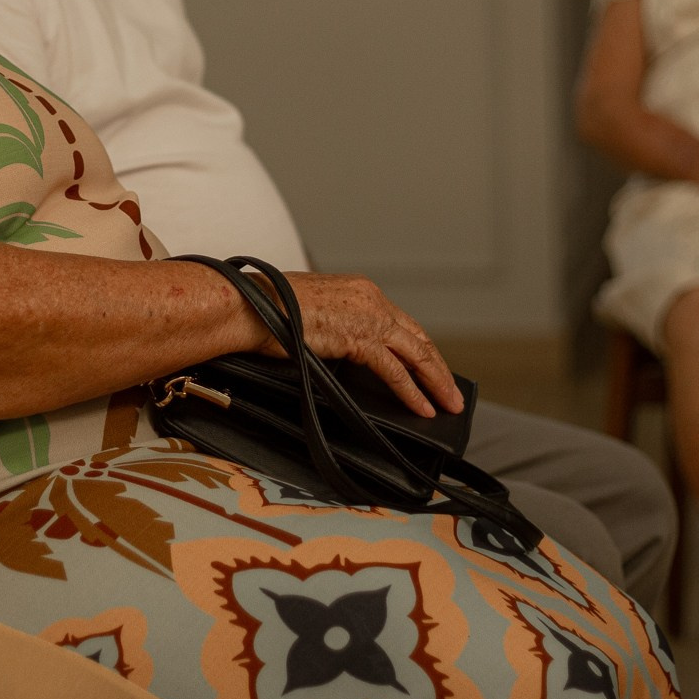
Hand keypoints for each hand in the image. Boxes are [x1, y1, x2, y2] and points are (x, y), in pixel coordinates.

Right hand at [246, 272, 463, 418]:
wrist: (246, 306)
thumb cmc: (265, 311)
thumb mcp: (312, 316)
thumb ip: (336, 330)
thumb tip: (343, 353)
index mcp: (359, 289)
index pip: (401, 323)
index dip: (420, 349)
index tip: (432, 369)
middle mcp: (369, 297)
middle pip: (416, 337)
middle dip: (437, 368)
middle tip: (452, 393)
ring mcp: (366, 315)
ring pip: (415, 353)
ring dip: (435, 382)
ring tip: (447, 405)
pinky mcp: (358, 336)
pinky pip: (394, 370)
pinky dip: (411, 391)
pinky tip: (422, 408)